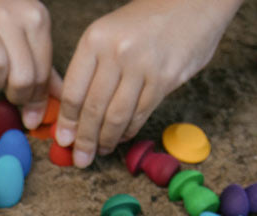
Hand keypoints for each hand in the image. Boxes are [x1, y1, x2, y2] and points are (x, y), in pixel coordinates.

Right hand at [0, 0, 53, 128]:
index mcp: (37, 20)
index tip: (30, 115)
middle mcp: (14, 18)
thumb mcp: (28, 32)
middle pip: (22, 77)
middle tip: (8, 95)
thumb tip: (61, 100)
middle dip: (16, 96)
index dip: (36, 100)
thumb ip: (43, 66)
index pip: (43, 73)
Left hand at [55, 0, 243, 167]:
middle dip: (84, 139)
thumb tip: (73, 112)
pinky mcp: (165, 78)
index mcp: (95, 39)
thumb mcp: (108, 33)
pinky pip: (141, 113)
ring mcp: (142, 65)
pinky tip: (123, 136)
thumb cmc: (144, 21)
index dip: (67, 122)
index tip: (63, 140)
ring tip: (100, 151)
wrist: (193, 1)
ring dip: (106, 139)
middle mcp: (116, 52)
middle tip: (80, 159)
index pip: (74, 91)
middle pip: (93, 108)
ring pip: (117, 115)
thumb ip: (91, 68)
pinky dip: (129, 129)